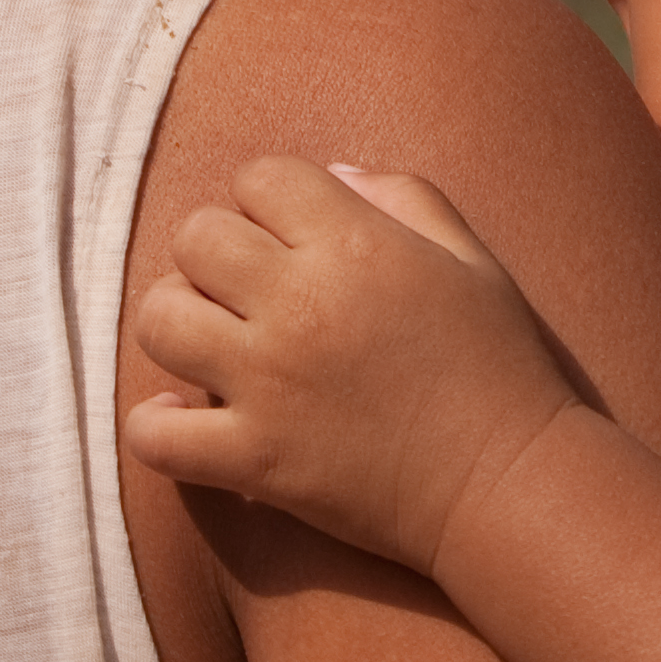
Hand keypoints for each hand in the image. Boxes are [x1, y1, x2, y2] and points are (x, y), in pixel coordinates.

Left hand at [128, 155, 584, 572]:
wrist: (508, 484)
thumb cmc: (499, 367)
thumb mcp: (470, 259)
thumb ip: (402, 197)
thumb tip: (331, 177)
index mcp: (357, 245)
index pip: (259, 177)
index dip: (269, 202)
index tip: (291, 239)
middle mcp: (302, 304)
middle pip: (195, 235)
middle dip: (215, 255)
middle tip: (248, 293)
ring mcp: (270, 384)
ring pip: (160, 320)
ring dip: (179, 325)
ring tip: (215, 346)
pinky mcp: (254, 459)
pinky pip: (153, 434)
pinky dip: (157, 426)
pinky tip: (189, 418)